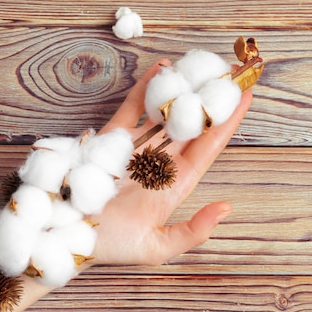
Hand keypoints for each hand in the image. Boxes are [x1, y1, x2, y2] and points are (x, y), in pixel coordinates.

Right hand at [89, 60, 252, 265]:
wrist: (66, 238)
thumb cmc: (112, 246)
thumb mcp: (157, 247)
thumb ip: (193, 231)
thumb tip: (226, 207)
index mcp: (176, 183)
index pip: (209, 146)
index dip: (228, 122)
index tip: (246, 96)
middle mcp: (161, 161)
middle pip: (193, 124)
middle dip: (211, 98)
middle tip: (231, 70)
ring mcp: (138, 147)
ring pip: (167, 111)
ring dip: (183, 88)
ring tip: (202, 64)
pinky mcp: (112, 138)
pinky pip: (133, 108)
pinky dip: (146, 89)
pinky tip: (162, 69)